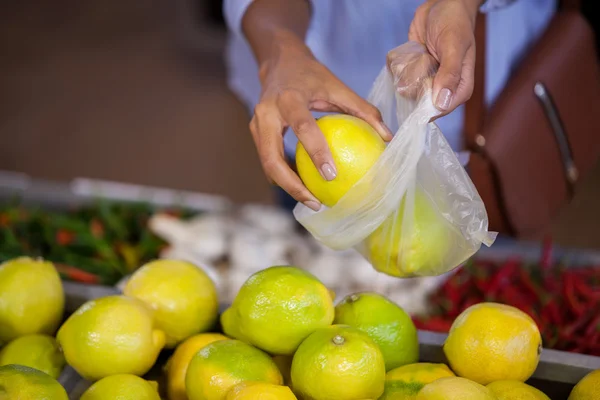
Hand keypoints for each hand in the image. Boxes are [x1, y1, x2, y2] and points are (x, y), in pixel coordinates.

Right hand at [251, 31, 391, 210]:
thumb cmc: (312, 75)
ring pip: (267, 164)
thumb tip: (387, 137)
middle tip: (316, 203)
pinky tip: (304, 188)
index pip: (303, 128)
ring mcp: (256, 124)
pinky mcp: (255, 133)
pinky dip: (284, 176)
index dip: (316, 153)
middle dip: (292, 185)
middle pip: (272, 158)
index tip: (332, 176)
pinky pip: (269, 160)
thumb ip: (362, 110)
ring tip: (312, 202)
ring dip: (288, 186)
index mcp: (289, 98)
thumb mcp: (337, 86)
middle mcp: (266, 113)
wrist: (278, 60)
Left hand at [402, 0, 481, 115]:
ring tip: (417, 56)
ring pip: (411, 93)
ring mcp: (429, 79)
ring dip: (407, 78)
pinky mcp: (417, 71)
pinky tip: (409, 55)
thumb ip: (449, 73)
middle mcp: (444, 85)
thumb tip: (443, 103)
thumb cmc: (454, 22)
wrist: (442, 4)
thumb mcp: (453, 46)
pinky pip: (404, 79)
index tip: (416, 99)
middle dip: (415, 90)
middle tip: (419, 66)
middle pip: (424, 104)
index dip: (430, 109)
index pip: (444, 108)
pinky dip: (401, 70)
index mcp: (460, 84)